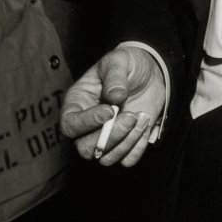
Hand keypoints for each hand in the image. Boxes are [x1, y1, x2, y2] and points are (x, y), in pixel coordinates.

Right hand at [60, 46, 164, 166]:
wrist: (151, 71)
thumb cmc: (127, 64)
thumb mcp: (119, 60)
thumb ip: (115, 76)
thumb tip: (114, 96)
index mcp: (77, 103)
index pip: (70, 125)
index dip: (87, 123)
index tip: (110, 110)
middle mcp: (87, 126)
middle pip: (86, 149)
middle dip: (111, 136)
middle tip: (131, 116)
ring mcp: (105, 137)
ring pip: (106, 158)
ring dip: (127, 141)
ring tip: (142, 117)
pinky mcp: (125, 143)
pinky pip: (127, 160)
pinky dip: (138, 147)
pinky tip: (145, 124)